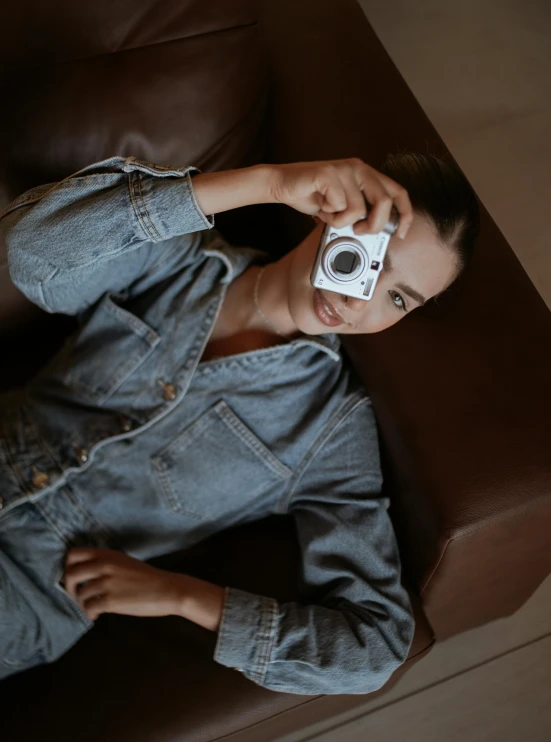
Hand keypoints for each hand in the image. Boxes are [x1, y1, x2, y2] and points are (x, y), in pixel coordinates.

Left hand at [64, 547, 184, 620]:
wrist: (167, 589)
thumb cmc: (147, 577)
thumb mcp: (124, 562)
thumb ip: (105, 563)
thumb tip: (83, 573)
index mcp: (107, 554)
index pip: (73, 554)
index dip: (67, 566)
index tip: (74, 577)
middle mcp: (104, 565)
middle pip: (70, 574)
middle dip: (70, 588)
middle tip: (78, 596)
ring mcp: (107, 583)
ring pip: (79, 595)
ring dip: (82, 604)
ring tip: (92, 608)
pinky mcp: (111, 600)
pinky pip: (88, 608)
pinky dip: (90, 614)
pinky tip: (97, 615)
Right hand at [271, 158, 412, 238]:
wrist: (282, 184)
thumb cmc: (312, 196)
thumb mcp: (342, 207)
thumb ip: (360, 214)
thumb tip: (375, 235)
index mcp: (367, 174)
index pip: (398, 192)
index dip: (404, 214)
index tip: (400, 233)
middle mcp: (359, 168)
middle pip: (385, 202)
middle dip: (374, 225)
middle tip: (358, 231)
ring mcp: (345, 169)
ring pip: (358, 209)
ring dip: (341, 222)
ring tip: (329, 214)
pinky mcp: (329, 174)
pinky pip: (339, 206)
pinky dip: (328, 215)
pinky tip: (319, 206)